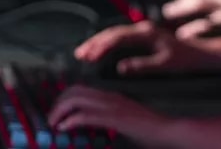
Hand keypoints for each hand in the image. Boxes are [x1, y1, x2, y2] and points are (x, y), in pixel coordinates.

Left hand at [47, 85, 175, 147]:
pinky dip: (70, 121)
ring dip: (60, 111)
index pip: (82, 90)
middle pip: (74, 91)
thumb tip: (92, 129)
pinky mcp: (114, 118)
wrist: (169, 131)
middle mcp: (110, 98)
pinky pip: (85, 116)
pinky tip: (65, 128)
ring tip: (54, 123)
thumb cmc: (152, 131)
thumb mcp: (126, 124)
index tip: (57, 112)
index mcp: (112, 98)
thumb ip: (109, 123)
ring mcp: (112, 106)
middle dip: (57, 103)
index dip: (64, 98)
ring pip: (76, 100)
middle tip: (51, 118)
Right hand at [74, 21, 209, 74]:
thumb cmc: (185, 58)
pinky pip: (121, 38)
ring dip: (99, 42)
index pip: (118, 37)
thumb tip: (121, 67)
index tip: (89, 55)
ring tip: (84, 52)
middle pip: (112, 32)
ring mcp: (143, 31)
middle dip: (94, 42)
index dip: (101, 46)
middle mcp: (143, 29)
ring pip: (115, 34)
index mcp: (147, 33)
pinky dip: (108, 43)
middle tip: (79, 54)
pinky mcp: (144, 37)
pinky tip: (100, 51)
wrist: (200, 53)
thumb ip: (143, 65)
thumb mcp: (165, 64)